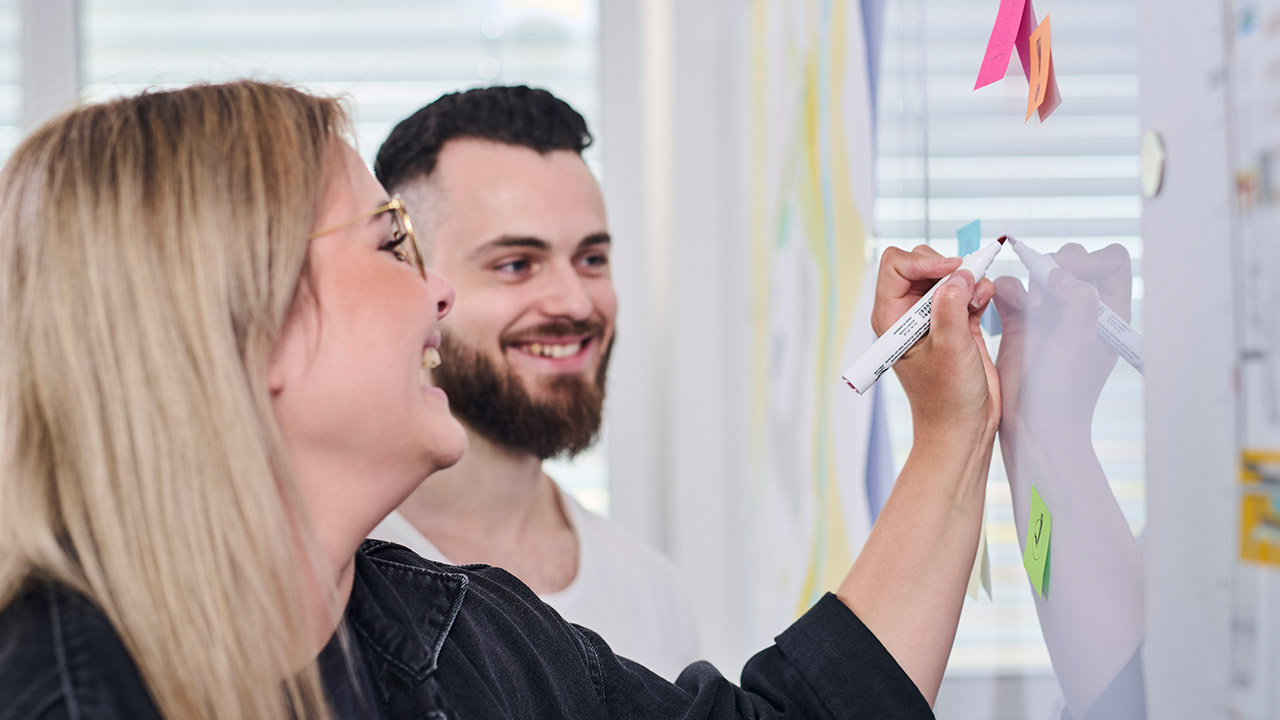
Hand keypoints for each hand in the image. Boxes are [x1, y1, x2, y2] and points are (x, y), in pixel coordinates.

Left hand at [872, 245, 999, 446]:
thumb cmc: (947, 397)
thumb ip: (951, 306)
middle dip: (948, 268)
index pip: (895, 266)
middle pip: (921, 264)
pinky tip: (984, 304)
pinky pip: (965, 290)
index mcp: (891, 318)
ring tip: (978, 301)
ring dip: (967, 279)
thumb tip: (959, 274)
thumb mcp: (949, 347)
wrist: (963, 427)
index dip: (923, 262)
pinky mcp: (955, 322)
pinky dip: (977, 290)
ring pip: (946, 274)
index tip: (951, 271)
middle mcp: (907, 314)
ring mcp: (931, 317)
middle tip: (968, 287)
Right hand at [994, 243, 1132, 435]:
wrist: (1033, 422)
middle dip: (1055, 268)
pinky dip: (1005, 292)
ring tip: (1027, 310)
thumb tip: (1060, 272)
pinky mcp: (1020, 321)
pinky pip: (1011, 290)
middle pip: (1073, 260)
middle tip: (1044, 294)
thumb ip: (1078, 300)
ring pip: (1040, 271)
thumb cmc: (1065, 390)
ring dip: (1030, 281)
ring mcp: (1050, 313)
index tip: (1069, 277)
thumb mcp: (1080, 342)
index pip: (1111, 262)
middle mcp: (1081, 308)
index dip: (1092, 260)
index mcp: (1108, 312)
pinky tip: (1003, 310)